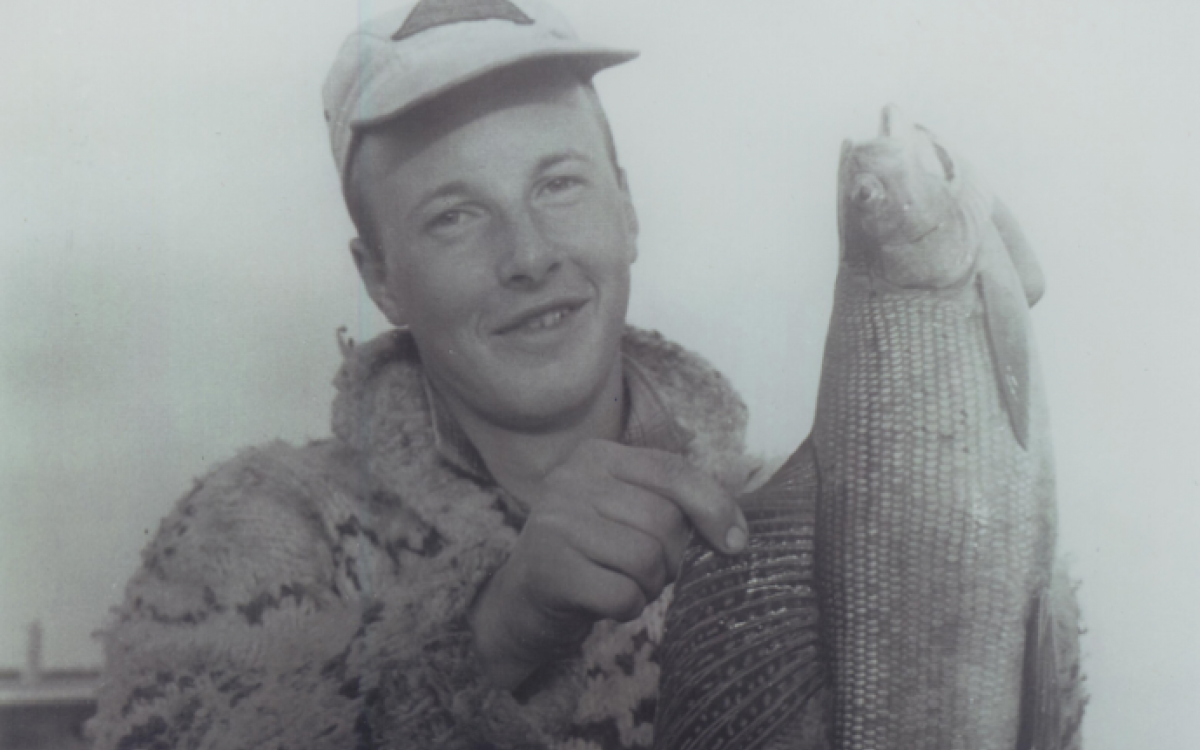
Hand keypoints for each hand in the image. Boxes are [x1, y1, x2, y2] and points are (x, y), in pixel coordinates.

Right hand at [469, 439, 748, 688]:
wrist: (523, 600)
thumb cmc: (591, 554)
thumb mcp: (628, 513)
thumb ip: (673, 504)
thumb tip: (735, 531)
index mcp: (595, 455)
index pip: (674, 472)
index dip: (715, 508)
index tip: (736, 542)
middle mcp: (570, 479)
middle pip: (664, 521)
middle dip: (671, 558)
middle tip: (646, 572)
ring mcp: (555, 521)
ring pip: (647, 559)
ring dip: (648, 586)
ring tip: (623, 584)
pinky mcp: (550, 568)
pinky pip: (623, 594)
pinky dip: (627, 609)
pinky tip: (605, 604)